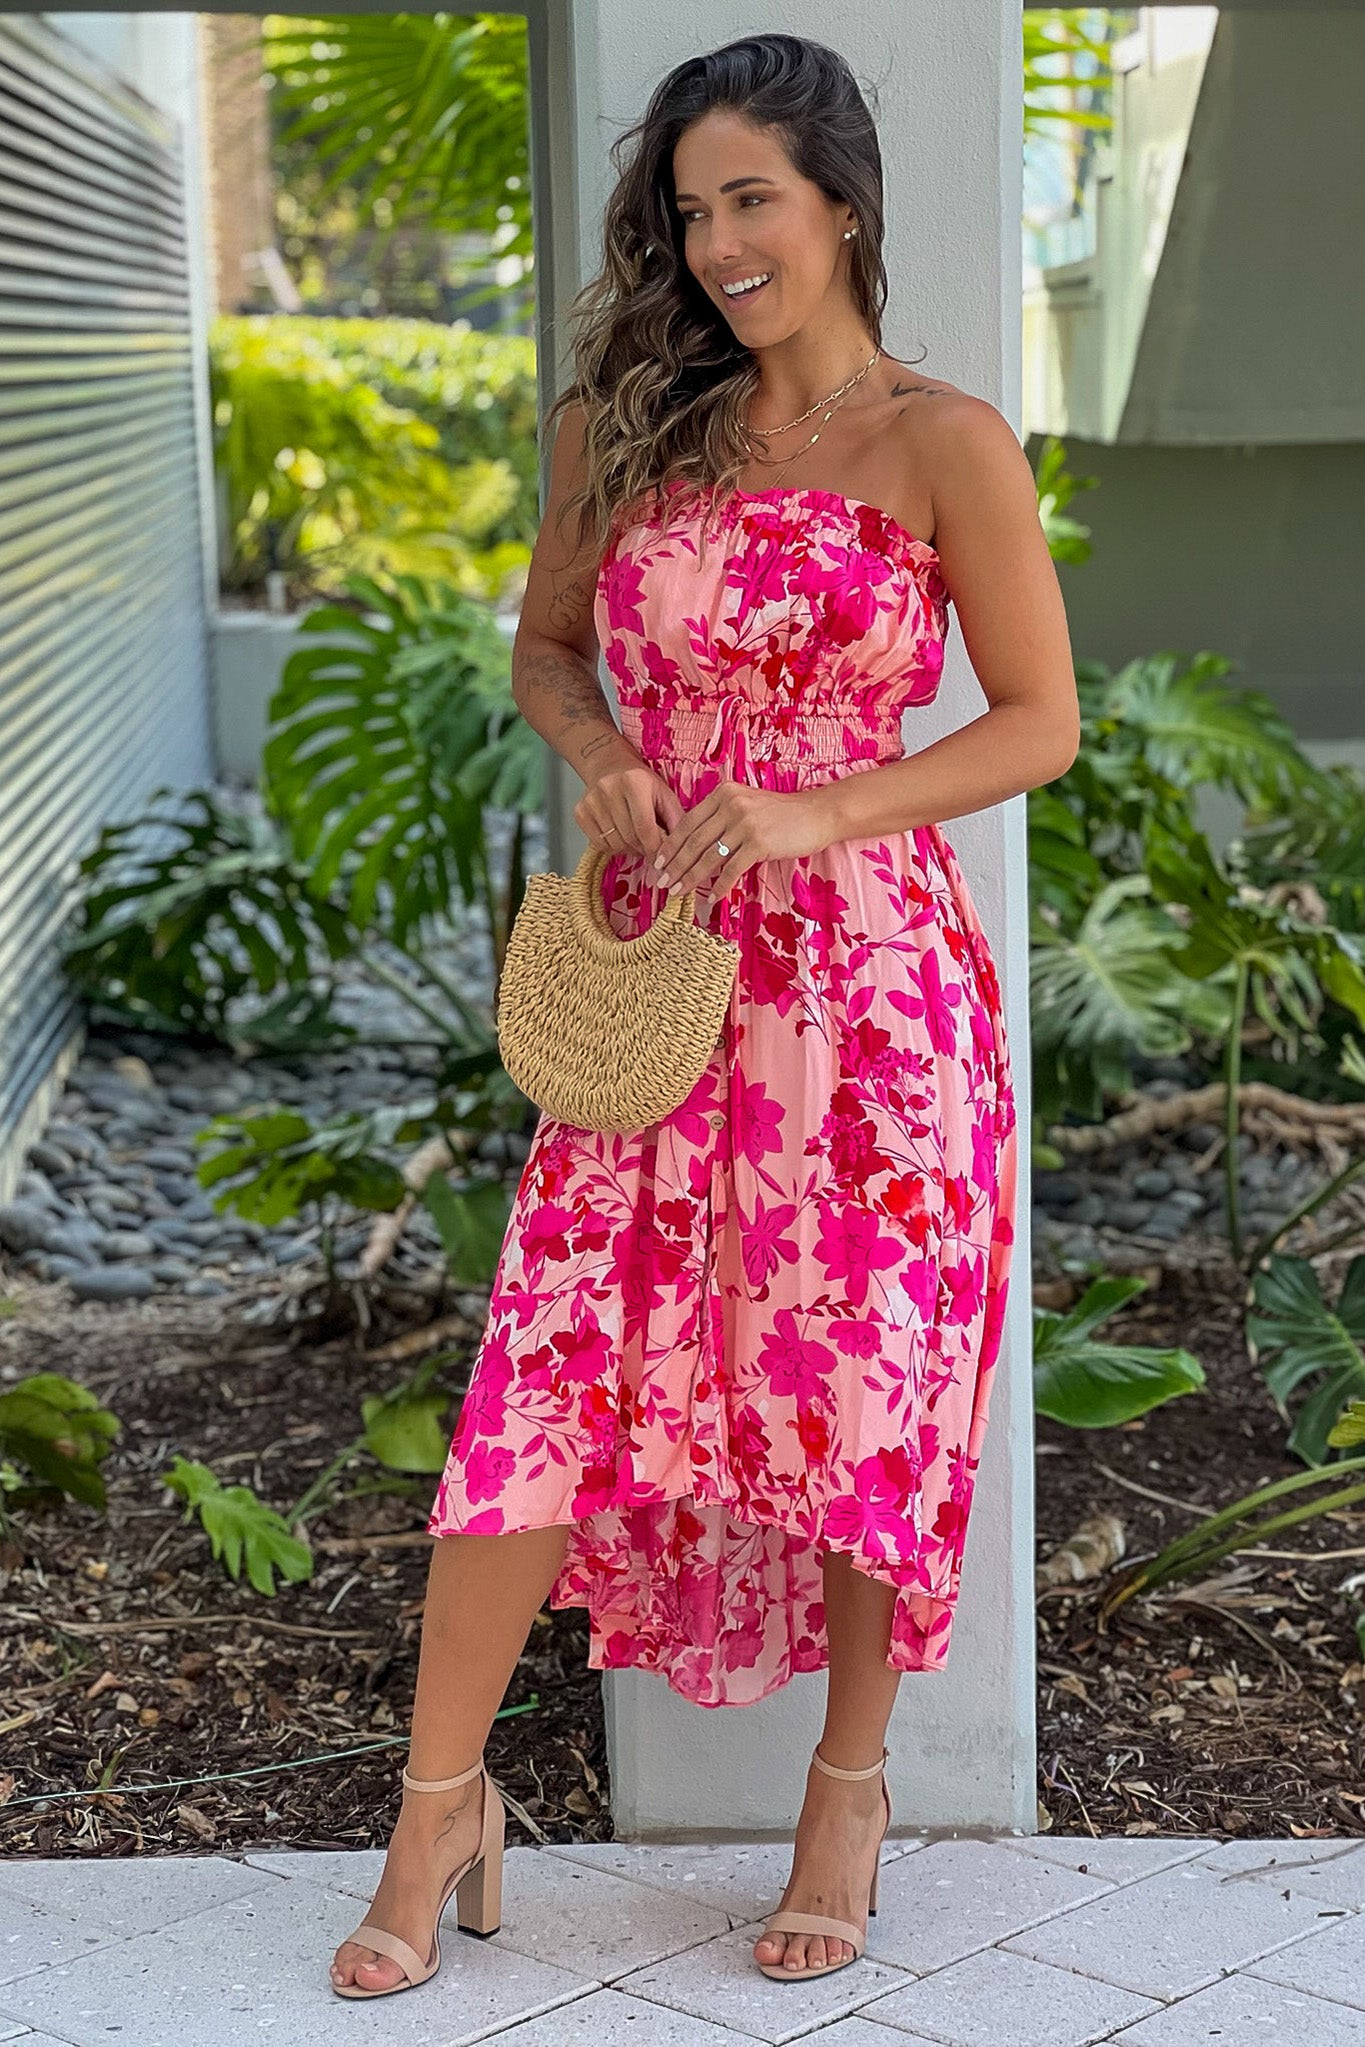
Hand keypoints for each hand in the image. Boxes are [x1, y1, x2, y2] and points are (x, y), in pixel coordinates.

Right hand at [573, 757, 685, 861]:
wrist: (609, 765)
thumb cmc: (641, 782)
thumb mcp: (664, 794)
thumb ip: (676, 819)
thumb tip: (681, 849)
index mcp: (634, 781)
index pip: (645, 827)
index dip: (655, 849)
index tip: (662, 860)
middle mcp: (608, 788)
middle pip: (630, 837)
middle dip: (644, 849)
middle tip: (650, 848)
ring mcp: (591, 801)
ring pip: (615, 843)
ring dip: (629, 849)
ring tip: (637, 840)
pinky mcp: (580, 812)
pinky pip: (599, 844)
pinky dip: (614, 847)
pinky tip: (621, 836)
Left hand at [652, 780, 836, 899]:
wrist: (817, 814)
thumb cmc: (782, 814)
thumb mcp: (747, 804)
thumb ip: (721, 817)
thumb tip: (695, 844)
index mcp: (723, 794)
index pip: (688, 822)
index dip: (670, 845)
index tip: (658, 863)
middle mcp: (731, 805)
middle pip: (694, 841)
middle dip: (675, 866)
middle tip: (661, 883)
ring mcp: (745, 823)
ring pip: (708, 857)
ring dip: (690, 878)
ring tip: (678, 893)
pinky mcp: (759, 842)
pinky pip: (732, 869)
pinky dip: (720, 886)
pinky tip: (711, 897)